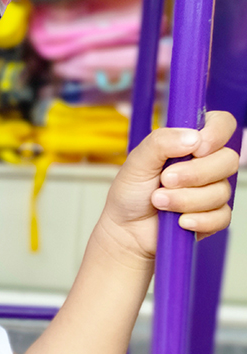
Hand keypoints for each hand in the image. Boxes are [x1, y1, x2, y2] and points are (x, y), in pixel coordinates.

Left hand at [98, 110, 239, 264]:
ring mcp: (212, 190)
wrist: (126, 229)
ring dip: (186, 199)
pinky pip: (221, 217)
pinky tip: (179, 221)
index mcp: (191, 143)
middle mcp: (206, 163)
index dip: (216, 134)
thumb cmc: (131, 192)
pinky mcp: (213, 216)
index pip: (222, 124)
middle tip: (165, 180)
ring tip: (159, 201)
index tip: (197, 148)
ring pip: (221, 191)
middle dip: (194, 174)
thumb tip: (193, 137)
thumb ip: (161, 142)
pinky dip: (198, 220)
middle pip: (228, 160)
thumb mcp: (137, 161)